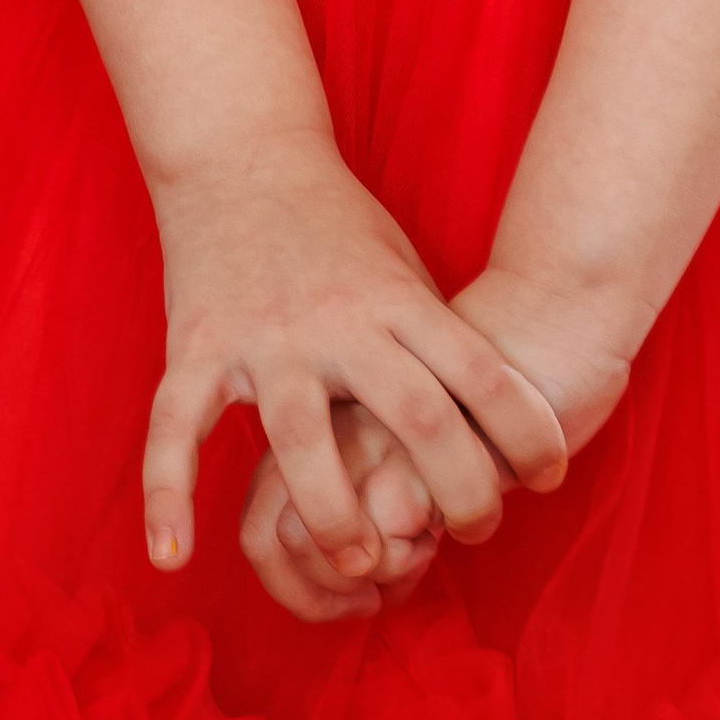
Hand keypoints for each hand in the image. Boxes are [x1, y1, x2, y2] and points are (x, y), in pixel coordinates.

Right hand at [144, 135, 567, 614]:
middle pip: (416, 416)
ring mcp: (263, 337)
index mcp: (396, 298)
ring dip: (336, 515)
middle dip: (455, 490)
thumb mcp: (403, 268)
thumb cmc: (335, 223)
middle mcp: (337, 320)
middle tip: (466, 537)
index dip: (525, 431)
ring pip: (303, 438)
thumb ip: (434, 340)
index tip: (551, 477)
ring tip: (360, 566)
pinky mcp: (196, 346)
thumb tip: (495, 421)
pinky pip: (177, 430)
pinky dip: (168, 496)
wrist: (239, 153)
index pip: (480, 373)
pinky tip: (172, 559)